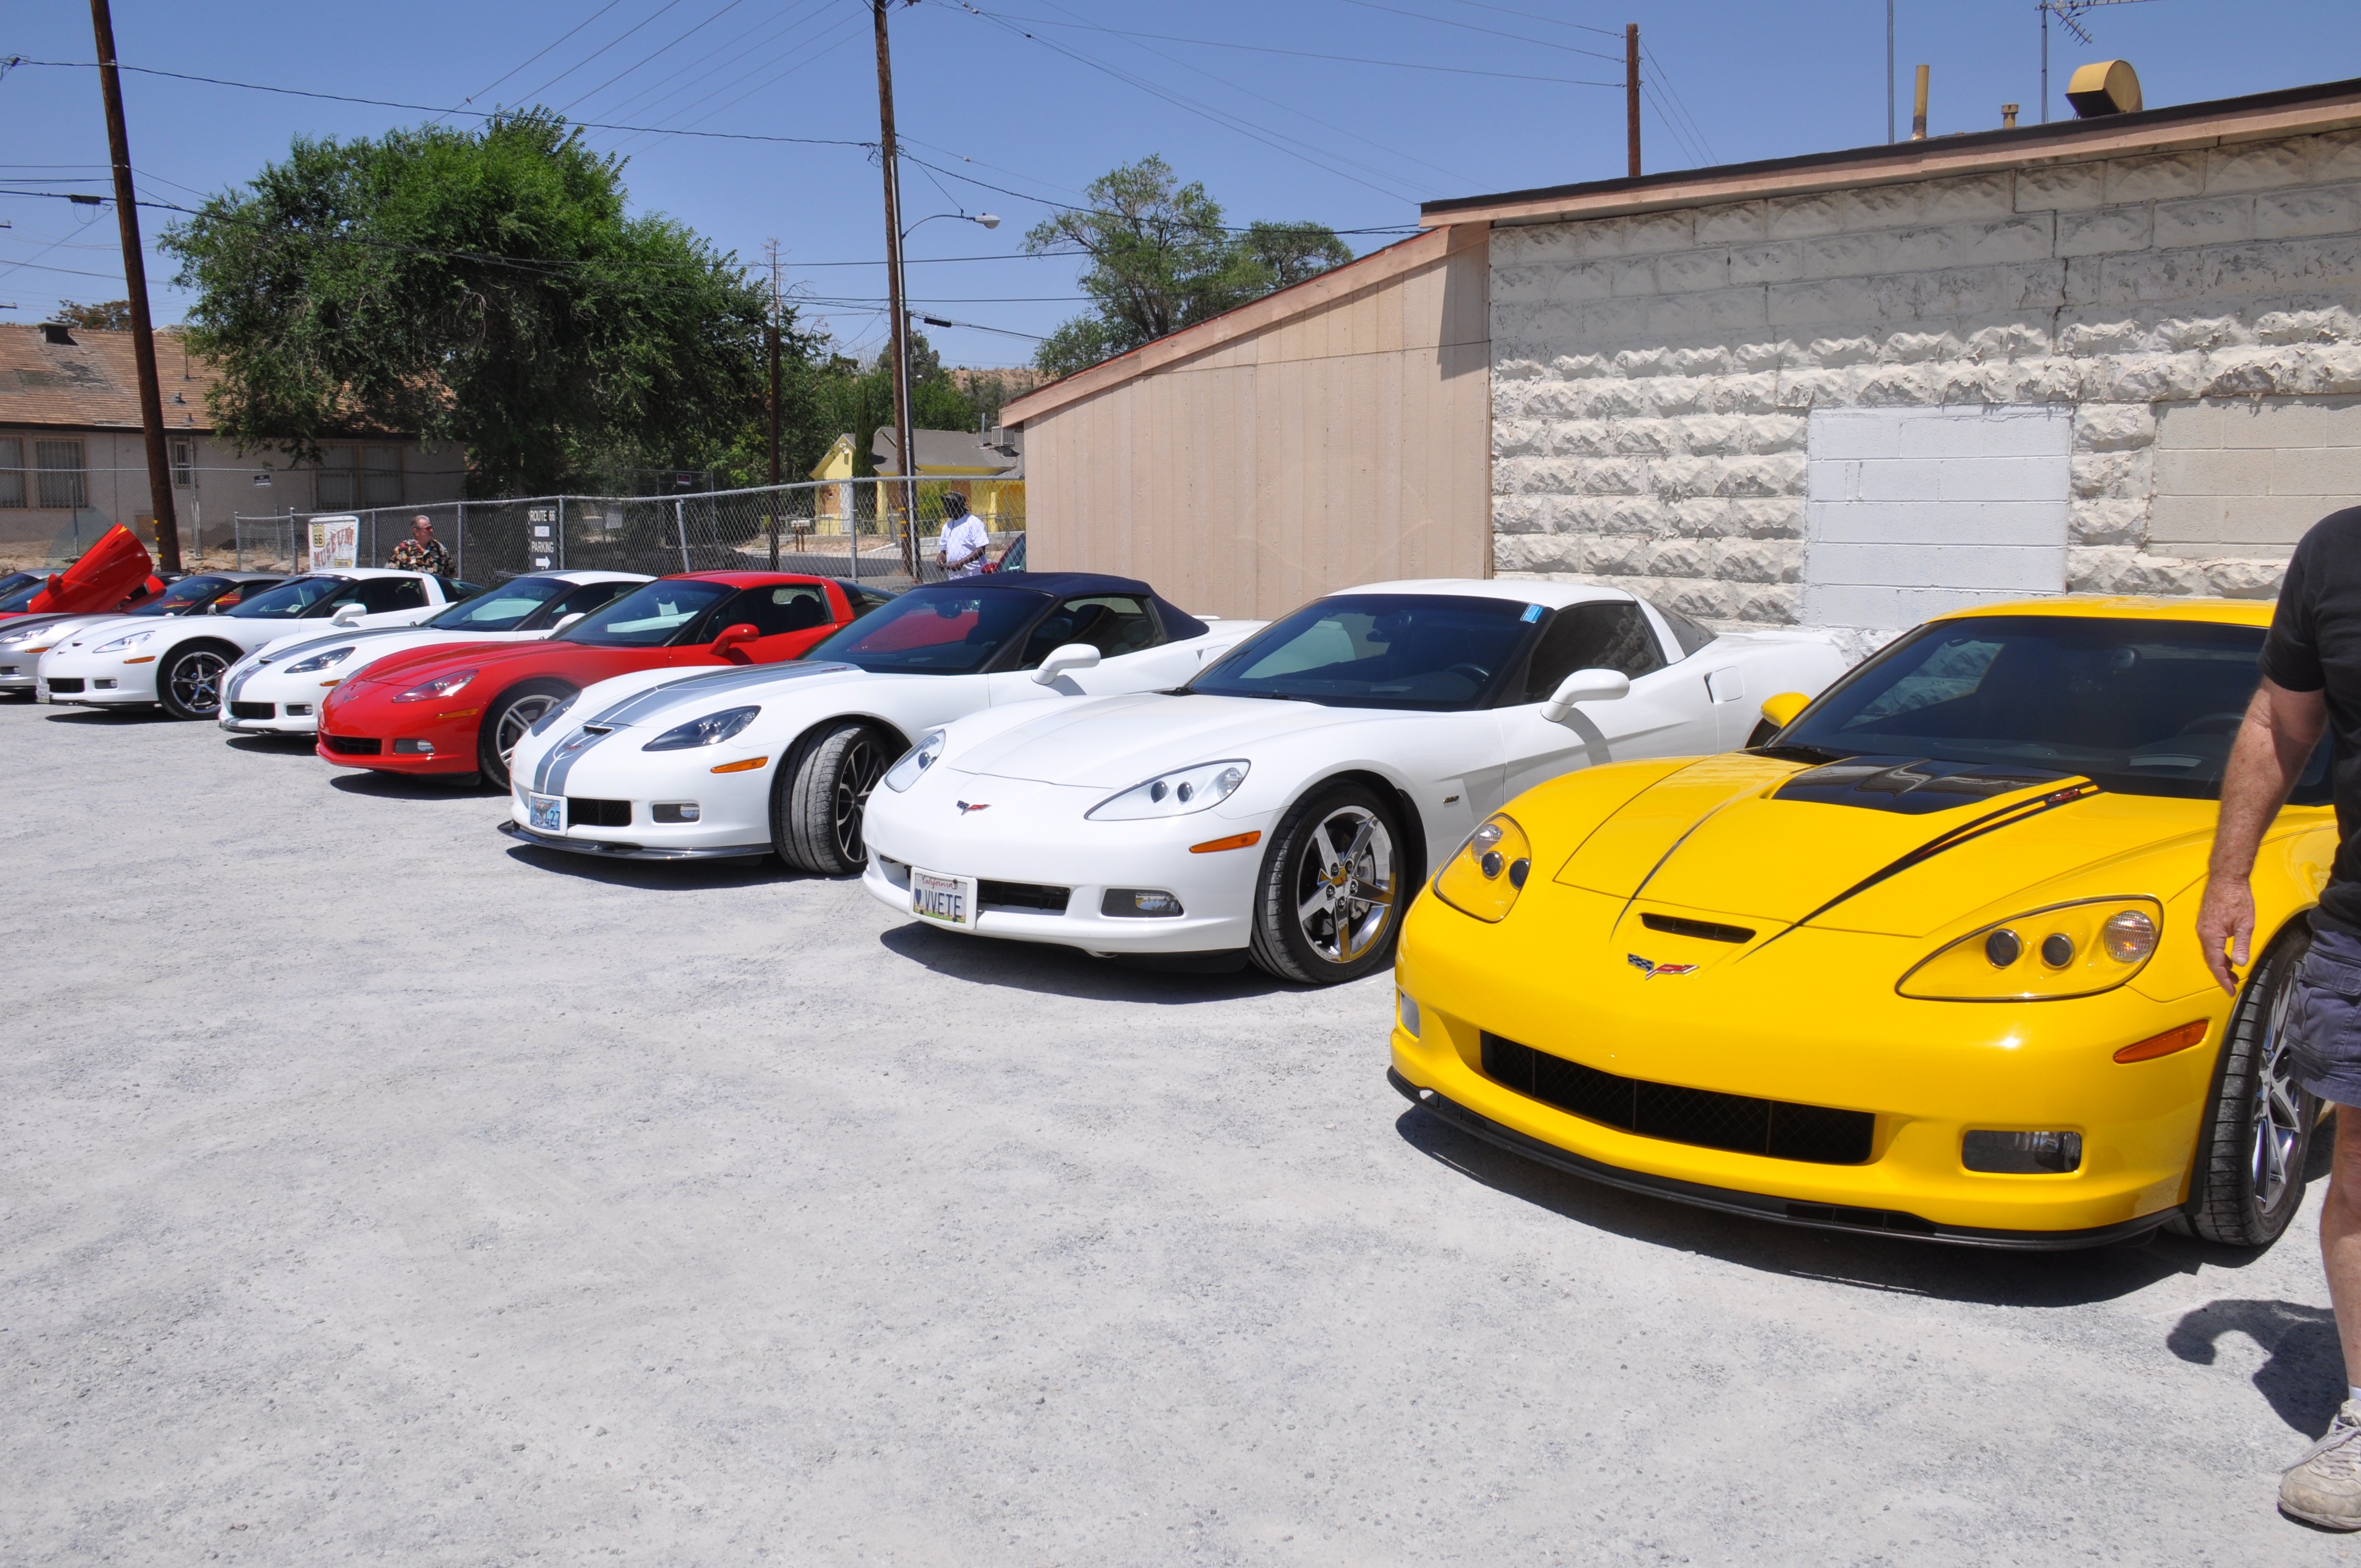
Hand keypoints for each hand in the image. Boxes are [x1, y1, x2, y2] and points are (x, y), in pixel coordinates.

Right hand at [2195, 874, 2255, 994]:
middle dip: (2221, 974)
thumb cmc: (2236, 897)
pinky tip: (2228, 955)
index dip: (2223, 979)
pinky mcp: (2205, 923)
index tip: (2230, 990)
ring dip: (2220, 964)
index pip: (2215, 964)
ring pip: (2209, 952)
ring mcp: (2202, 928)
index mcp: (2211, 936)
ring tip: (2232, 973)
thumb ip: (2242, 945)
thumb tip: (2241, 963)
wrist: (2226, 878)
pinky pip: (2209, 944)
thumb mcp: (2245, 923)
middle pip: (2210, 960)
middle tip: (2232, 985)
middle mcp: (2203, 933)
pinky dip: (2218, 954)